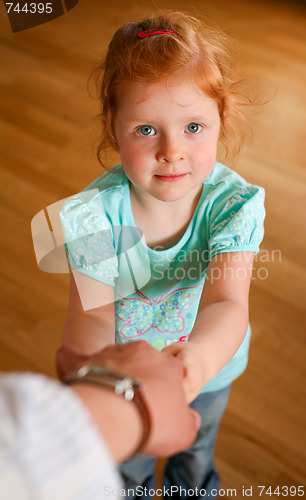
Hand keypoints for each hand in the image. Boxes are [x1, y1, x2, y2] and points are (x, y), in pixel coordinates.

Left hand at [56, 341, 200, 456]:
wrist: (117, 415)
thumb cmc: (155, 421)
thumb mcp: (184, 430)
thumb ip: (188, 420)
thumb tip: (191, 418)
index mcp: (167, 364)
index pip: (168, 370)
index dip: (163, 389)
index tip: (156, 406)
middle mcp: (140, 351)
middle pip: (138, 362)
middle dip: (134, 378)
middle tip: (129, 404)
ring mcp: (110, 352)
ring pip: (109, 359)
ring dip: (106, 374)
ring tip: (102, 399)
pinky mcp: (83, 360)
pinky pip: (72, 356)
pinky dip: (71, 363)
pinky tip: (71, 375)